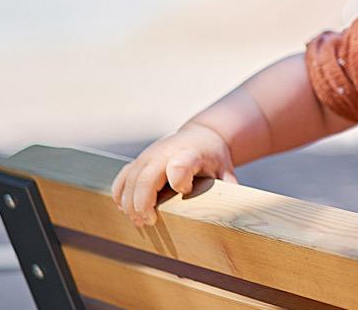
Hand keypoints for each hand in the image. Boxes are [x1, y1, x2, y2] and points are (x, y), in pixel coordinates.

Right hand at [110, 122, 237, 226]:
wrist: (202, 136)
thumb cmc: (214, 158)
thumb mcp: (226, 170)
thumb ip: (228, 190)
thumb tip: (236, 216)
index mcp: (192, 153)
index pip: (180, 164)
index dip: (179, 179)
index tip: (184, 190)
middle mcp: (166, 152)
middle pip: (146, 176)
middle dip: (143, 202)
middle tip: (149, 222)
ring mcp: (150, 155)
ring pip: (130, 179)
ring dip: (130, 203)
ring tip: (139, 221)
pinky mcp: (139, 161)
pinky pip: (123, 177)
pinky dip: (120, 194)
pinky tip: (126, 209)